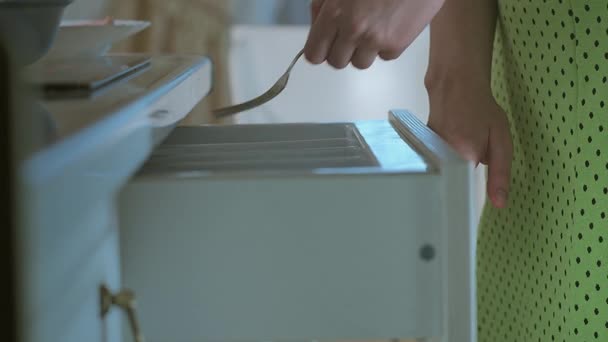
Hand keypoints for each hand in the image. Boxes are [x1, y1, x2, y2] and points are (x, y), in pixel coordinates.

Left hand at [305, 0, 443, 68]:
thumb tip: (317, 27)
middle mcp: (354, 30)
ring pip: (360, 63)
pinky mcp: (397, 44)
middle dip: (341, 50)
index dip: (319, 50)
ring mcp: (376, 40)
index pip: (314, 54)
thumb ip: (322, 7)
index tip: (324, 46)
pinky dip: (386, 45)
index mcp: (335, 13)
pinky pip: (384, 56)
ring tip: (372, 26)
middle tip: (350, 33)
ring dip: (363, 50)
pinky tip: (390, 23)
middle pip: (337, 62)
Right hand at [426, 77, 512, 208]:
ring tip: (462, 144)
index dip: (469, 198)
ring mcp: (428, 152)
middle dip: (463, 180)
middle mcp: (441, 158)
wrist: (456, 83)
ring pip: (443, 172)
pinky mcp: (422, 148)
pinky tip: (451, 141)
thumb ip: (500, 173)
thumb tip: (500, 203)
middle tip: (472, 157)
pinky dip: (445, 158)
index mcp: (463, 158)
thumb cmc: (481, 109)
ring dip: (453, 167)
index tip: (470, 202)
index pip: (464, 194)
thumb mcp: (501, 140)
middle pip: (451, 184)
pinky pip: (436, 162)